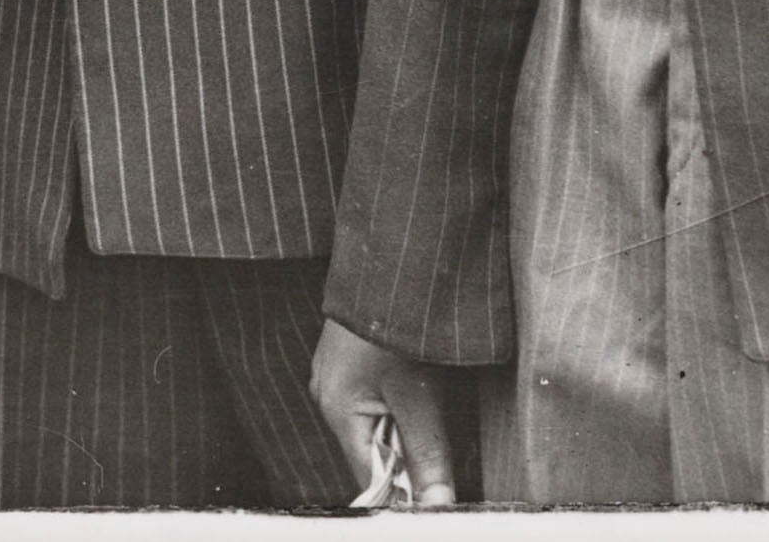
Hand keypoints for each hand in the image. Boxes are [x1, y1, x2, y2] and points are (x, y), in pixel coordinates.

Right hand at [309, 319, 462, 506]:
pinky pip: (375, 400)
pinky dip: (400, 405)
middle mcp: (328, 396)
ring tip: (429, 403)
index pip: (369, 477)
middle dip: (407, 458)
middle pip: (372, 452)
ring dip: (406, 429)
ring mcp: (337, 376)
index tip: (437, 495)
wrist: (391, 261)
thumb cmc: (399, 325)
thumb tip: (437, 505)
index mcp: (336, 410)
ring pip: (377, 425)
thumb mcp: (418, 395)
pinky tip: (419, 385)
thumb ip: (427, 454)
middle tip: (440, 440)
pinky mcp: (351, 360)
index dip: (404, 493)